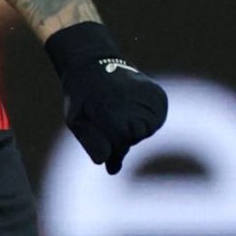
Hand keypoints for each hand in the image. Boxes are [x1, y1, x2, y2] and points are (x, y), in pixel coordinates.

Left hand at [45, 22, 168, 174]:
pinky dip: (145, 121)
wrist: (93, 64)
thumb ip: (93, 145)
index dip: (113, 146)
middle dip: (122, 138)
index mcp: (113, 103)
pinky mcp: (158, 95)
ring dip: (133, 130)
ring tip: (118, 113)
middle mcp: (135, 97)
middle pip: (136, 136)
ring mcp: (150, 94)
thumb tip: (111, 171)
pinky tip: (131, 111)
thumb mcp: (76, 120)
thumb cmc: (81, 97)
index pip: (122, 138)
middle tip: (107, 121)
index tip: (104, 140)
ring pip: (147, 130)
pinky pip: (157, 120)